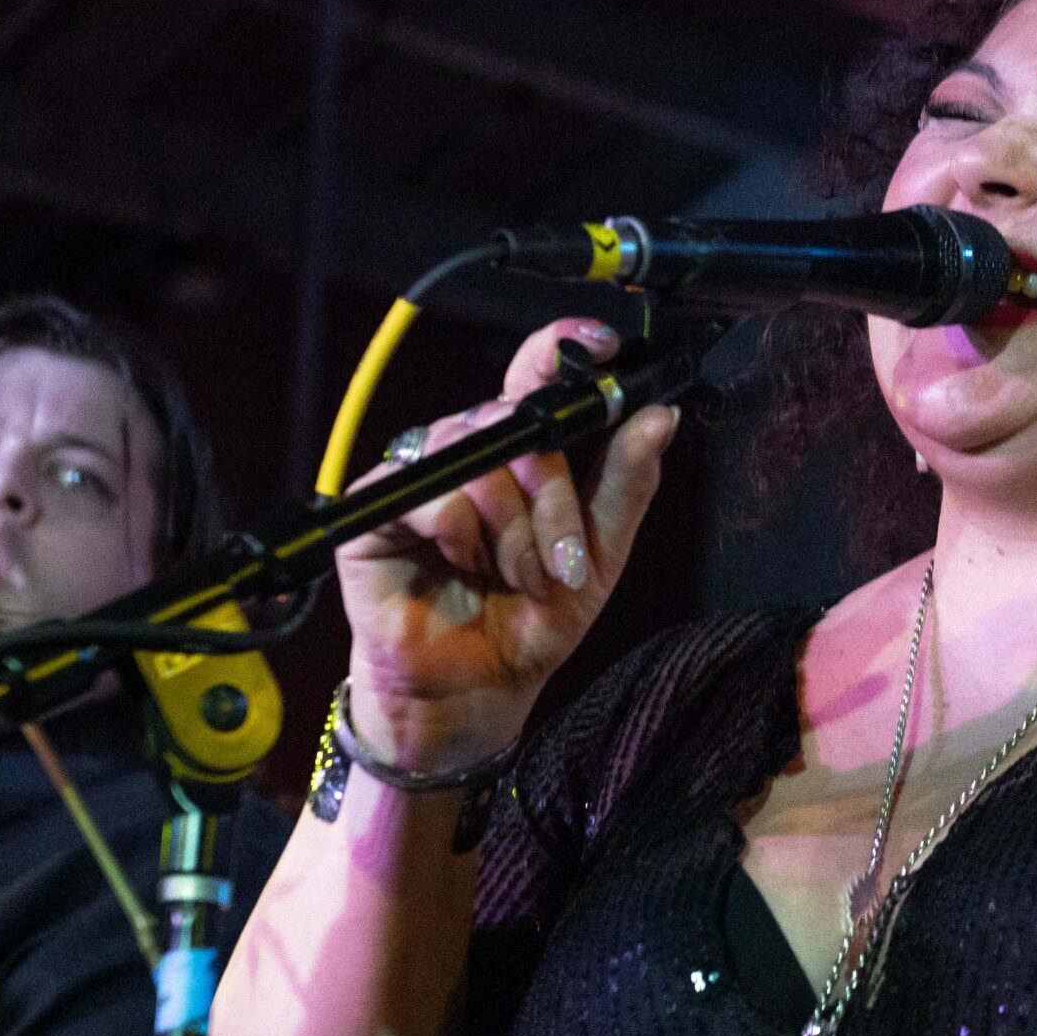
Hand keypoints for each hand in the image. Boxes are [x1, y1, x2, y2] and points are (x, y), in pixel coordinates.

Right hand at [335, 318, 678, 766]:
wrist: (477, 690)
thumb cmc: (530, 622)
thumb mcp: (600, 556)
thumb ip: (625, 484)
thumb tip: (660, 415)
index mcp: (521, 454)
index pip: (535, 375)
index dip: (561, 348)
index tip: (598, 345)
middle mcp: (469, 453)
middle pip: (516, 422)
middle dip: (553, 498)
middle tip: (562, 564)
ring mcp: (421, 476)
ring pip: (479, 456)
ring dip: (513, 529)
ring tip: (519, 579)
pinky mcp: (375, 508)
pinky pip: (433, 489)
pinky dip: (462, 531)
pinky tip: (464, 567)